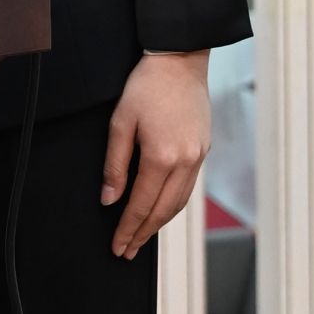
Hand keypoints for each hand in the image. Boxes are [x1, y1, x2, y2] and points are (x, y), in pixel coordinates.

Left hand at [101, 51, 211, 259]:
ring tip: (142, 237)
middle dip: (143, 234)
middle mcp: (184, 162)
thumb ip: (115, 164)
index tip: (117, 246)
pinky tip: (162, 210)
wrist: (180, 61)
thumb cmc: (146, 87)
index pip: (141, 205)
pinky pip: (188, 188)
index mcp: (161, 157)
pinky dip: (173, 205)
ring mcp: (197, 157)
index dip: (128, 229)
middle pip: (162, 211)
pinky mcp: (203, 150)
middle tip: (127, 252)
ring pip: (178, 203)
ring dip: (160, 223)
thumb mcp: (120, 123)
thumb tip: (110, 198)